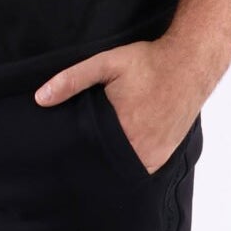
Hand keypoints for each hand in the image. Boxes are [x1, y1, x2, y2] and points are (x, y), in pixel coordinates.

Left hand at [33, 39, 205, 175]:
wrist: (190, 63)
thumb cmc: (149, 62)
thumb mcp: (106, 64)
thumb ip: (72, 80)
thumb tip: (41, 98)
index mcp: (123, 130)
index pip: (89, 154)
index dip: (76, 153)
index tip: (64, 152)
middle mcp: (142, 148)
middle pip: (105, 164)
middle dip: (92, 158)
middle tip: (80, 150)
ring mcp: (156, 154)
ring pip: (123, 168)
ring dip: (111, 162)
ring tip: (98, 150)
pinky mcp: (165, 154)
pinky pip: (140, 167)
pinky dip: (129, 161)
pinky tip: (120, 150)